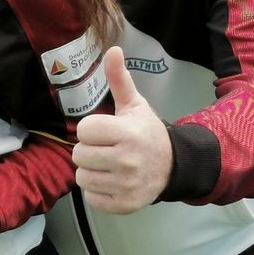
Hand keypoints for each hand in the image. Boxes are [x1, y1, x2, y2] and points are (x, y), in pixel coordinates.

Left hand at [72, 46, 171, 213]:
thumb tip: (113, 49)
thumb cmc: (146, 132)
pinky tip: (113, 181)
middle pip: (79, 155)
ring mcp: (127, 185)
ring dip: (91, 171)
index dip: (91, 130)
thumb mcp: (134, 105)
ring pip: (82, 178)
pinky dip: (98, 191)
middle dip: (89, 150)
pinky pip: (91, 198)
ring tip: (108, 165)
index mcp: (128, 133)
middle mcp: (128, 161)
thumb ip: (119, 79)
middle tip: (106, 149)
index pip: (84, 131)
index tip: (105, 131)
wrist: (174, 166)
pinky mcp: (125, 205)